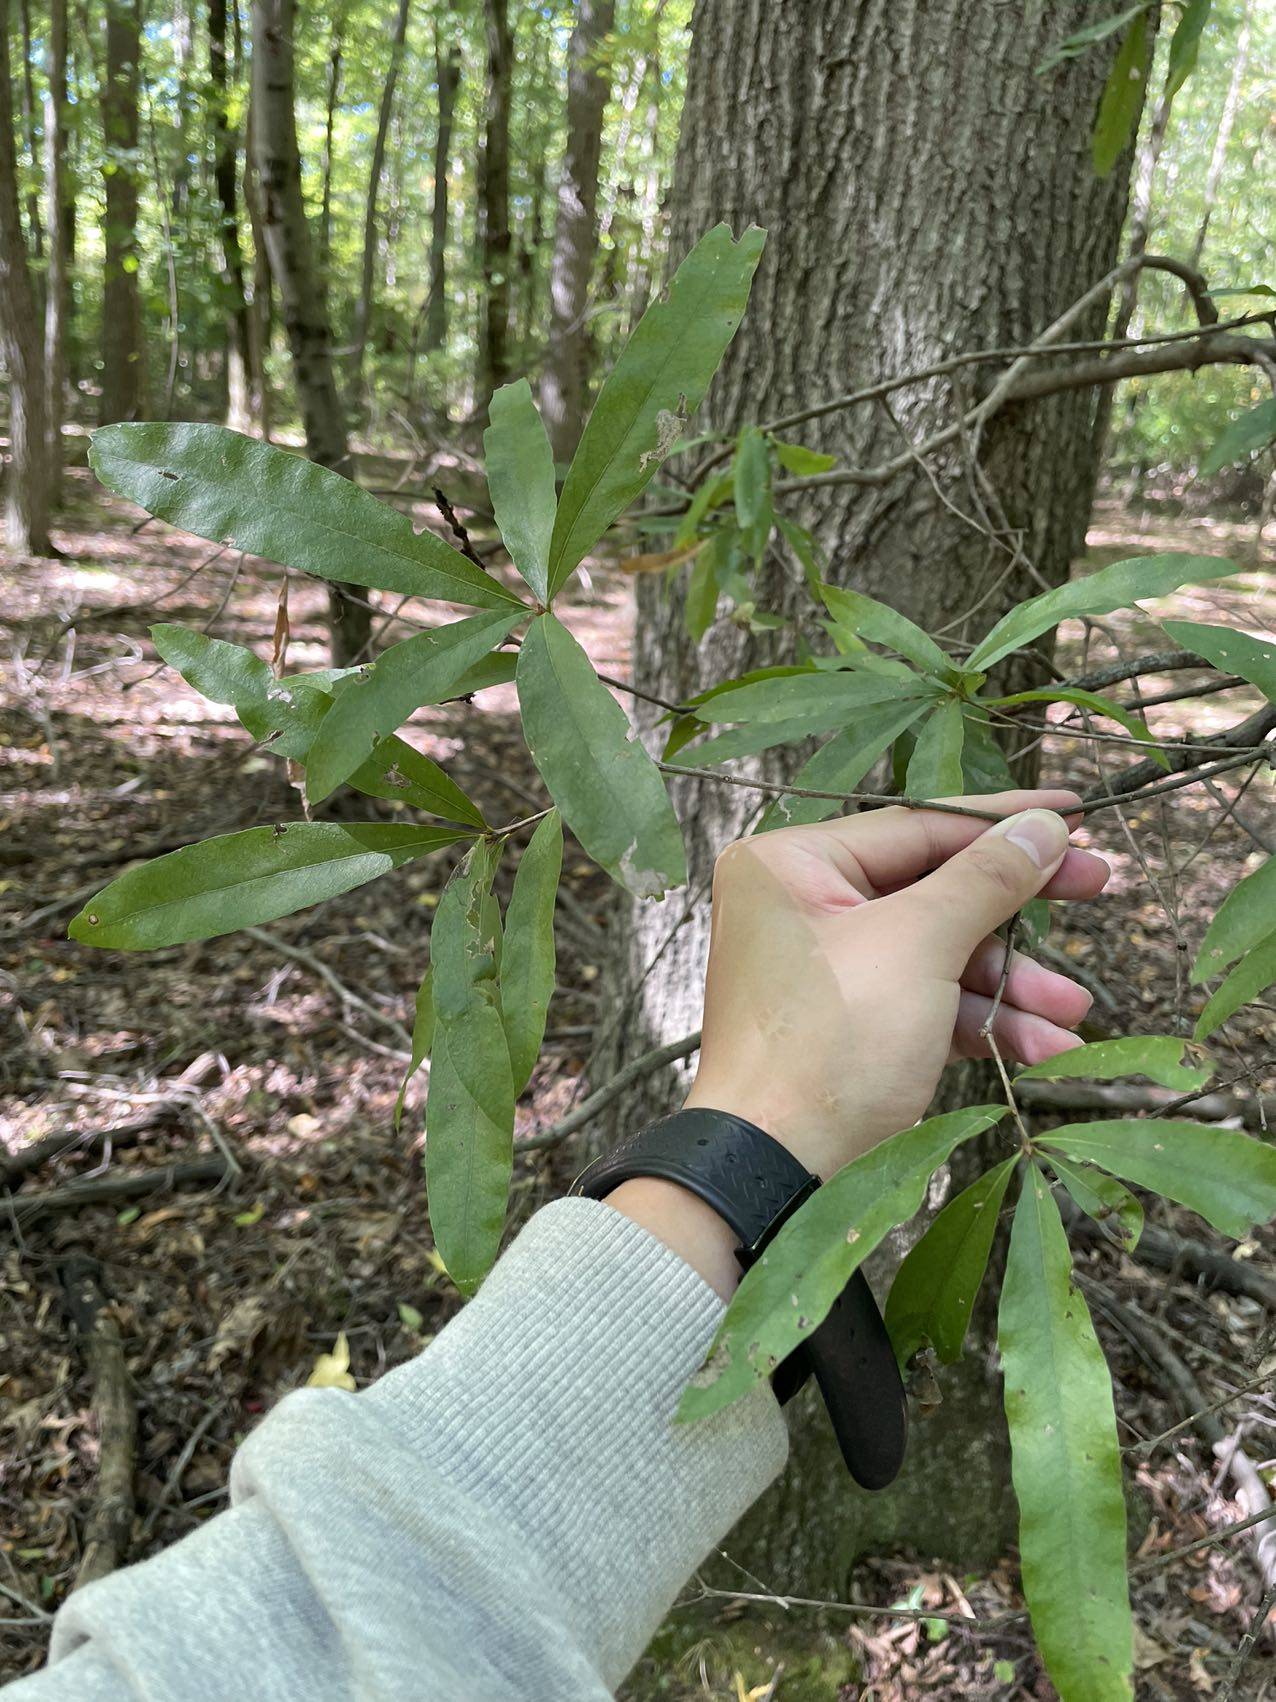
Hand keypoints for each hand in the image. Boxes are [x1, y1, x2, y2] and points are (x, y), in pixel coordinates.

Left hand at [682, 790, 1109, 1182]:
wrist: (775, 1172)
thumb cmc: (830, 1044)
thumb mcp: (918, 946)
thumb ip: (985, 879)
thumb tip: (1042, 825)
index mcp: (791, 864)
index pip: (917, 826)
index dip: (1003, 822)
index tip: (1073, 814)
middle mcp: (800, 906)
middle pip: (933, 888)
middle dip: (1017, 911)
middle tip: (1099, 888)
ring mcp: (825, 969)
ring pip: (938, 953)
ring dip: (1012, 983)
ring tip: (1073, 1010)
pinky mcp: (847, 1026)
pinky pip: (925, 1002)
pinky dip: (982, 1021)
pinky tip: (1045, 1046)